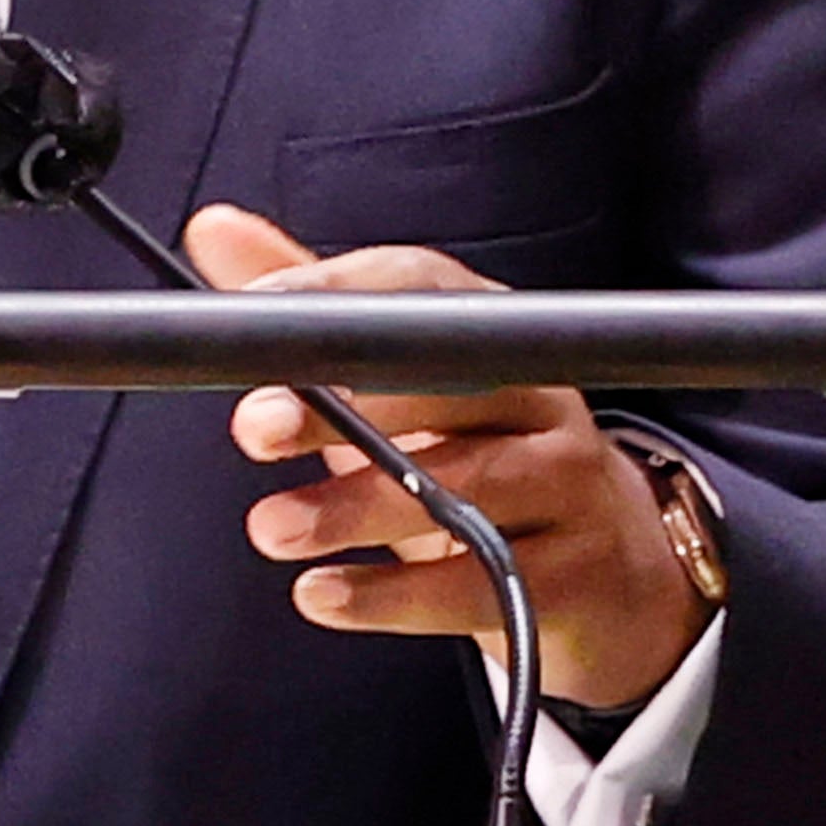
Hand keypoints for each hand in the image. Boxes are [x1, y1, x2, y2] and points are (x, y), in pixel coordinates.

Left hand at [184, 203, 714, 710]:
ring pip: (465, 487)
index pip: (422, 286)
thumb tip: (216, 229)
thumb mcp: (403, 387)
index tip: (257, 317)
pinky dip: (392, 596)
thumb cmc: (483, 460)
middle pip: (447, 386)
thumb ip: (317, 312)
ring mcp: (571, 485)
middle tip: (255, 427)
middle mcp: (543, 396)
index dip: (338, 294)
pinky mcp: (577, 575)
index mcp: (495, 335)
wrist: (608, 574)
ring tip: (273, 528)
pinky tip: (324, 594)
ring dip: (355, 510)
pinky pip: (481, 584)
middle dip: (343, 405)